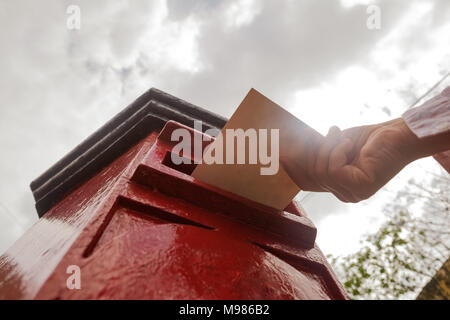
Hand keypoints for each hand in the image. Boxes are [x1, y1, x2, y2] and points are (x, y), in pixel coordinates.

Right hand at [283, 118, 421, 201]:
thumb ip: (317, 155)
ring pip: (322, 171)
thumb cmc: (368, 139)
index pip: (310, 182)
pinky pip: (333, 170)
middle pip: (313, 175)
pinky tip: (350, 145)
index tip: (279, 158)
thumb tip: (289, 152)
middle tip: (331, 132)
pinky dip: (338, 151)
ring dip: (330, 148)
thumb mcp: (335, 147)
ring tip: (344, 138)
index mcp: (340, 187)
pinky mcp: (360, 187)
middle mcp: (346, 194)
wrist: (397, 134)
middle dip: (316, 151)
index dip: (294, 170)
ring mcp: (353, 194)